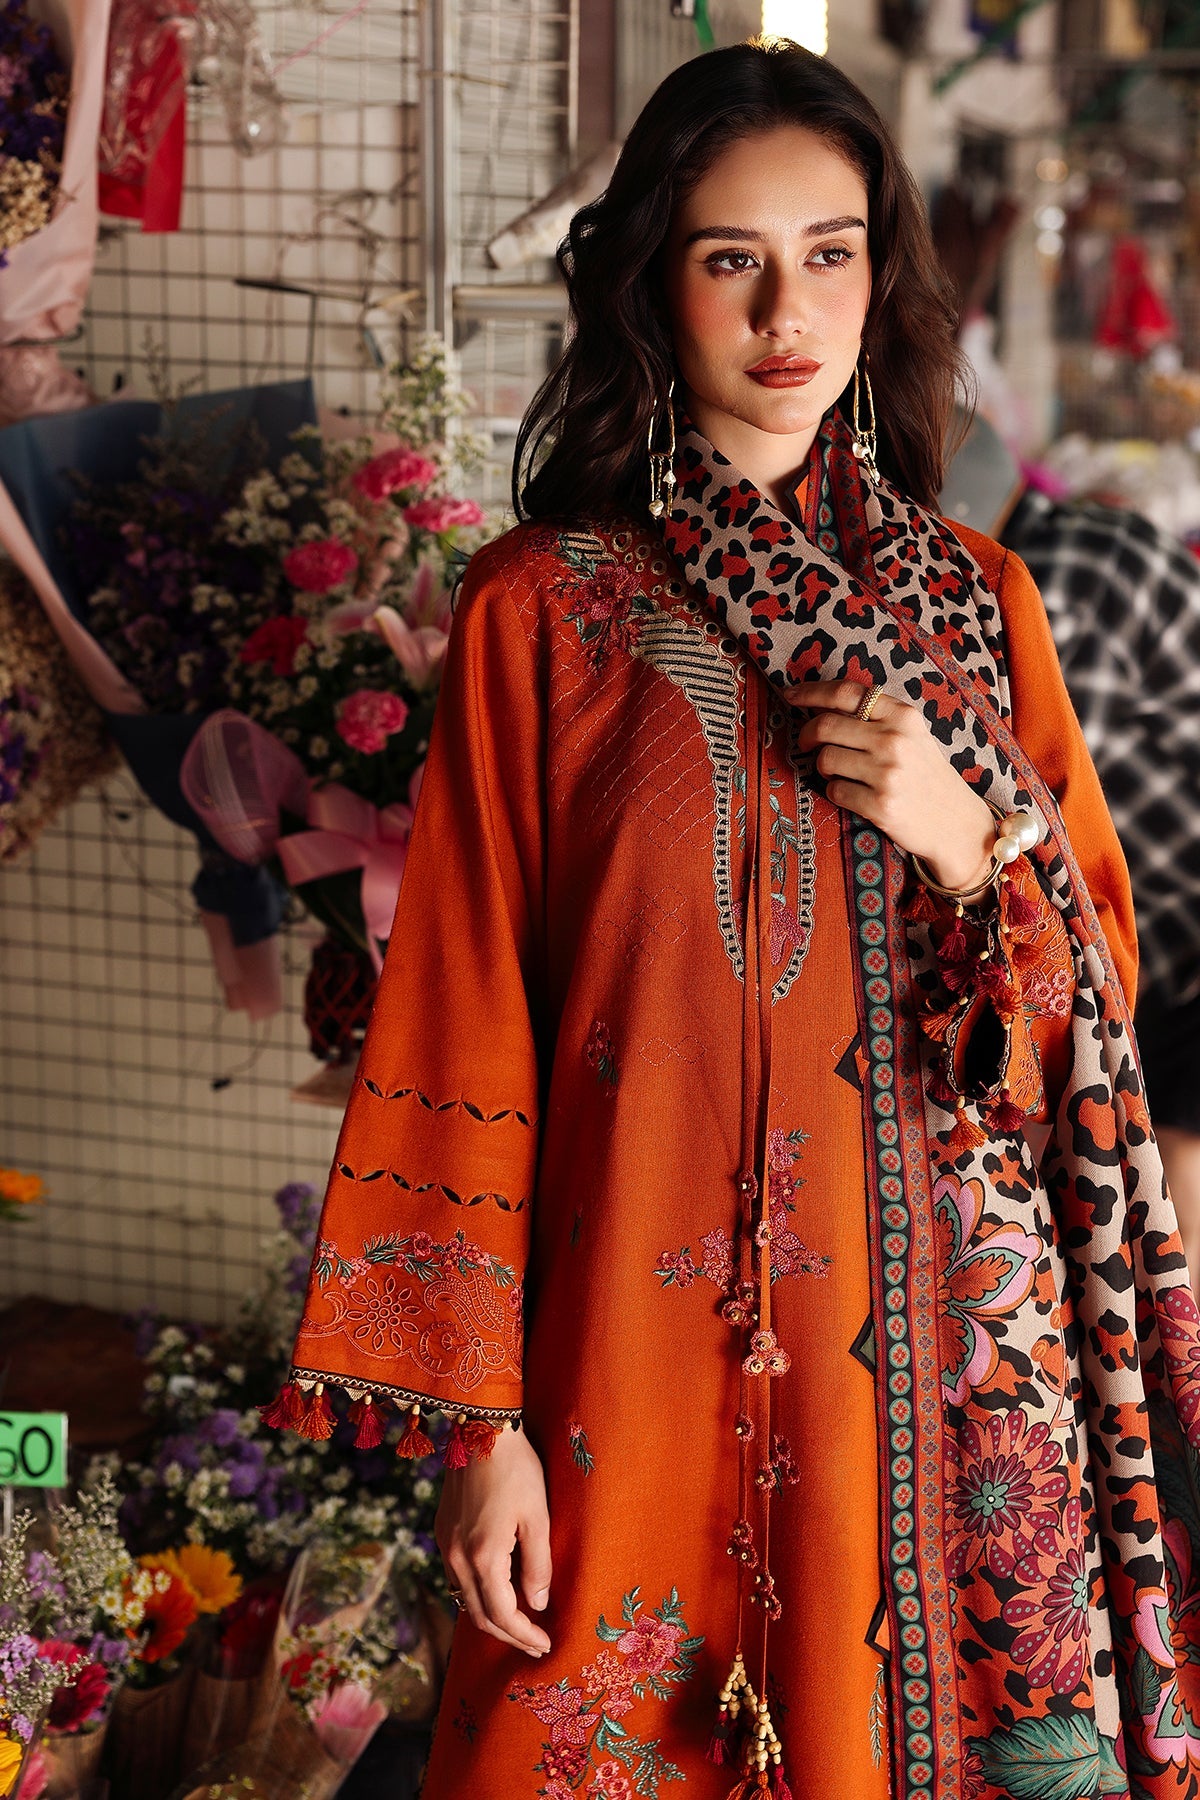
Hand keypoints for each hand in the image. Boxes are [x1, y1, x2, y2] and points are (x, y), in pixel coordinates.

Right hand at [435, 1424, 551, 1657]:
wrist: (480, 1429)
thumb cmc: (516, 1469)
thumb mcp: (538, 1516)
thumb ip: (538, 1564)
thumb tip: (539, 1603)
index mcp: (483, 1557)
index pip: (503, 1615)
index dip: (524, 1635)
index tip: (545, 1645)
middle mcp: (457, 1557)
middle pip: (480, 1615)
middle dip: (508, 1635)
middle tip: (534, 1644)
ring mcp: (445, 1545)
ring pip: (465, 1599)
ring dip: (491, 1617)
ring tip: (519, 1623)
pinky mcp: (442, 1531)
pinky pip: (456, 1578)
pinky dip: (477, 1594)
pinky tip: (496, 1590)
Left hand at [792, 678, 994, 889]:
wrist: (954, 821)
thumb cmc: (925, 774)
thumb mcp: (911, 734)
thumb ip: (875, 716)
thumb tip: (822, 705)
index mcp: (902, 716)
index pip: (845, 693)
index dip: (810, 692)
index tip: (790, 695)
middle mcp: (895, 740)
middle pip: (825, 726)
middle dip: (806, 735)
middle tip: (804, 744)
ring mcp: (887, 773)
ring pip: (825, 760)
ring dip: (823, 767)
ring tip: (840, 773)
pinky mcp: (880, 805)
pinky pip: (834, 791)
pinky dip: (835, 792)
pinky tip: (853, 794)